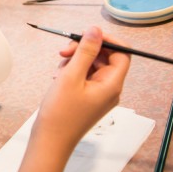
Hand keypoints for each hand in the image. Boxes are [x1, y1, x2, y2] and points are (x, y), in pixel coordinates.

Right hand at [32, 26, 129, 151]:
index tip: (87, 35)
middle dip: (85, 49)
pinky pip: (85, 76)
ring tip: (59, 69)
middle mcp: (110, 89)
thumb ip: (85, 51)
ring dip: (76, 60)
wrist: (50, 141)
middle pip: (105, 57)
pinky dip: (72, 71)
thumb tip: (96, 30)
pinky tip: (58, 78)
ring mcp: (99, 94)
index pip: (122, 53)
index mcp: (112, 84)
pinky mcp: (88, 97)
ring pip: (93, 65)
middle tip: (65, 51)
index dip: (107, 40)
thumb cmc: (61, 113)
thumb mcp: (72, 76)